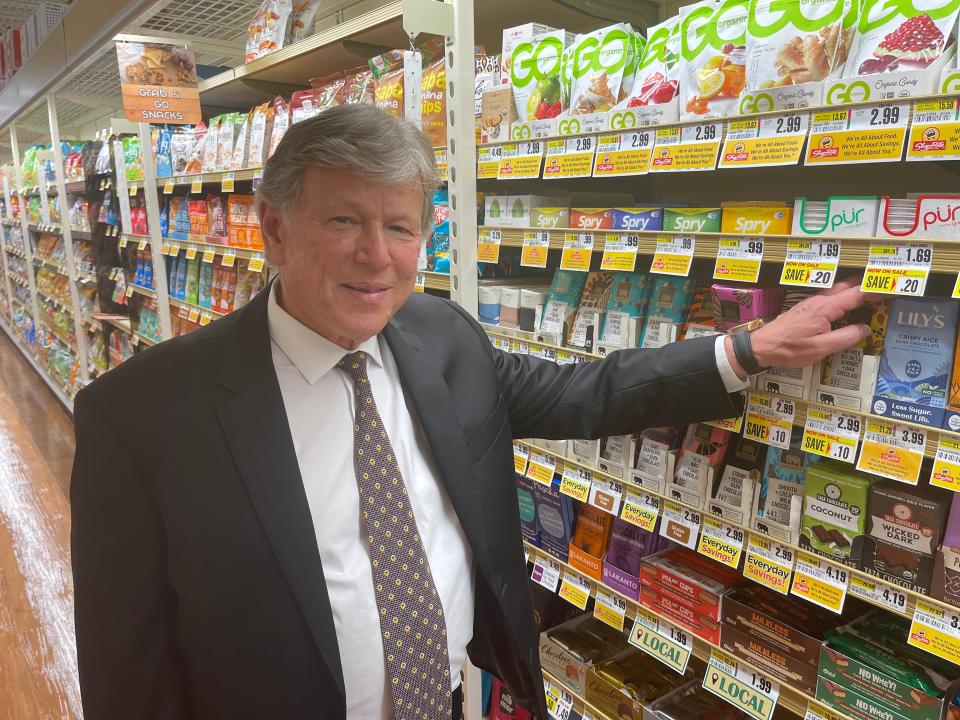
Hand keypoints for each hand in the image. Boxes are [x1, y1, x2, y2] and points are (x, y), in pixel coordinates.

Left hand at [725, 278, 872, 376]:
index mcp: (825, 307)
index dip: (876, 291)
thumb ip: (846, 337)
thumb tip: (866, 328)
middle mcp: (819, 300)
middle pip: (848, 286)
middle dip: (867, 286)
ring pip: (838, 291)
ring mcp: (811, 302)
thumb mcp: (822, 348)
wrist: (762, 346)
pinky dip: (844, 298)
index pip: (857, 293)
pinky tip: (848, 307)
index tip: (892, 289)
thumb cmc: (790, 349)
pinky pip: (830, 298)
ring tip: (873, 296)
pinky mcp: (806, 308)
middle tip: (886, 290)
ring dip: (855, 291)